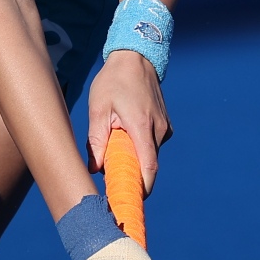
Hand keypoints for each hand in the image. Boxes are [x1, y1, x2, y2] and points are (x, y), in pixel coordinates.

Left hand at [85, 50, 170, 184]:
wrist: (135, 59)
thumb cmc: (113, 82)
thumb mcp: (98, 108)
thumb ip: (96, 139)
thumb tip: (93, 169)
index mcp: (141, 126)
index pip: (148, 166)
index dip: (142, 187)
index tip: (131, 200)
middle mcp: (158, 129)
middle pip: (147, 164)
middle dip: (132, 174)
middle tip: (112, 176)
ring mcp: (164, 128)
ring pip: (149, 155)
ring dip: (134, 158)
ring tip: (115, 145)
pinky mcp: (165, 126)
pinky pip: (152, 145)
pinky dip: (140, 148)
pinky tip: (126, 135)